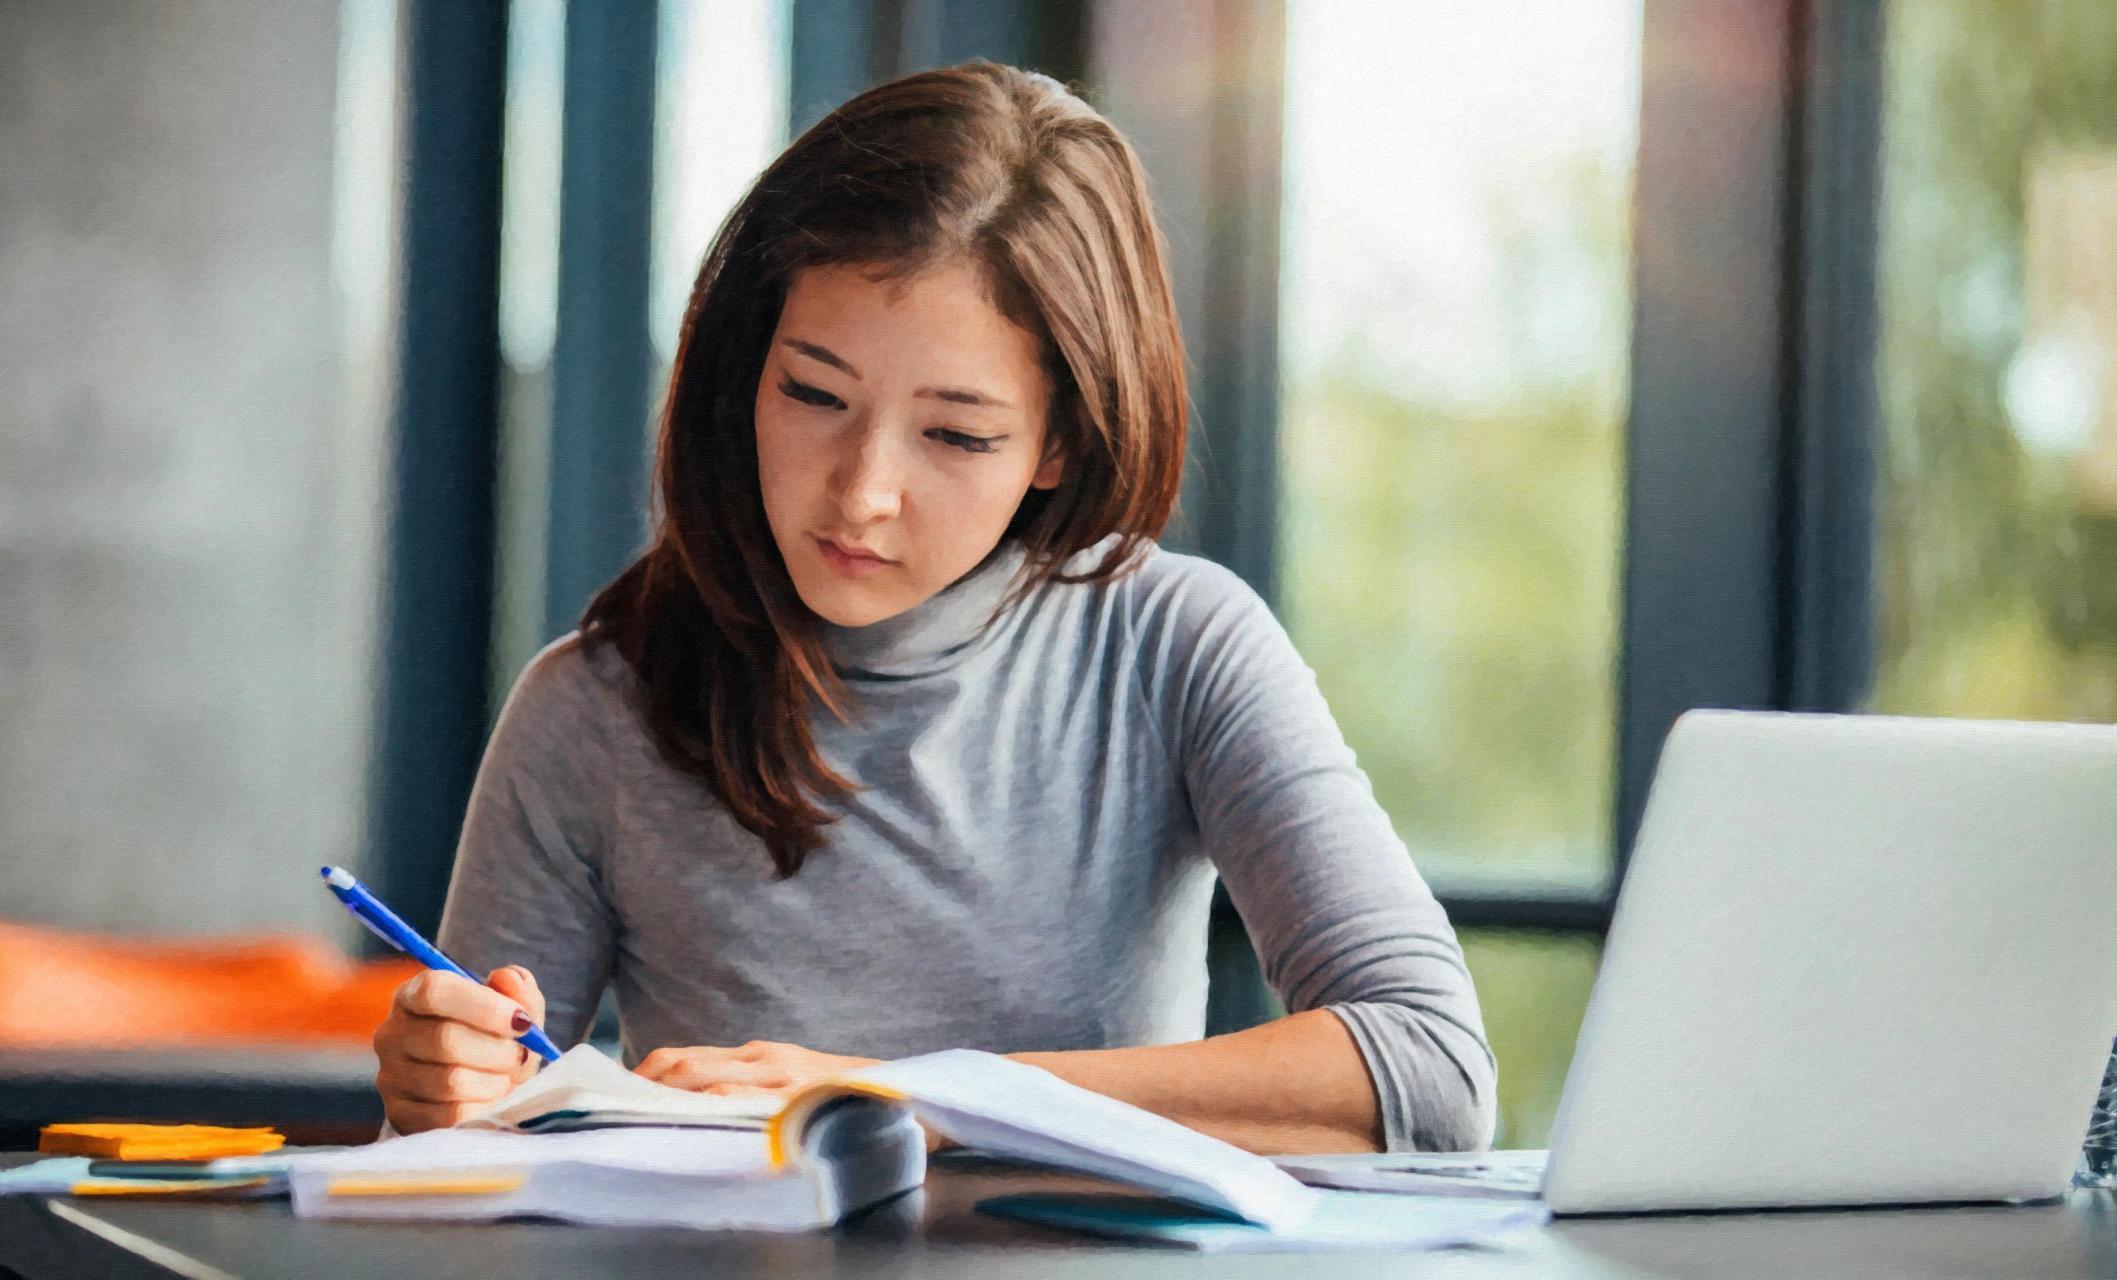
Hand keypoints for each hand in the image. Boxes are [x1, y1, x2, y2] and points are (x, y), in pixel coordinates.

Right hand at [373, 966, 545, 1133]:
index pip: (434, 991)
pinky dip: (482, 1109)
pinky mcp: (400, 1115)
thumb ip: (517, 991)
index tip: (522, 1021)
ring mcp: (390, 1077)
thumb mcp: (513, 1012)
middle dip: (498, 1051)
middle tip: (520, 1056)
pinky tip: (491, 1100)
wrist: (480, 1091)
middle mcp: (392, 1034)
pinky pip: (449, 1116)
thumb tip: (508, 977)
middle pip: (445, 1039)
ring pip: (450, 1081)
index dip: (484, 1006)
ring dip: (493, 1082)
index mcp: (413, 996)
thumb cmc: (494, 1042)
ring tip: (506, 1078)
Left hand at [634, 1040, 879, 1101]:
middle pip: (682, 1064)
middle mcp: (762, 1059)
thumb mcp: (788, 1082)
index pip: (681, 1057)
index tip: (612, 1095)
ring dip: (664, 1096)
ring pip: (703, 1077)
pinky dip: (707, 1106)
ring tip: (632, 1116)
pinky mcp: (795, 1096)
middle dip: (640, 1087)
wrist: (902, 1096)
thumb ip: (746, 1087)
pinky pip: (740, 1097)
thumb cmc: (839, 1097)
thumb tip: (689, 1106)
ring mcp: (778, 1077)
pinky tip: (686, 1121)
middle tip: (607, 1110)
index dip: (642, 1075)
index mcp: (755, 1055)